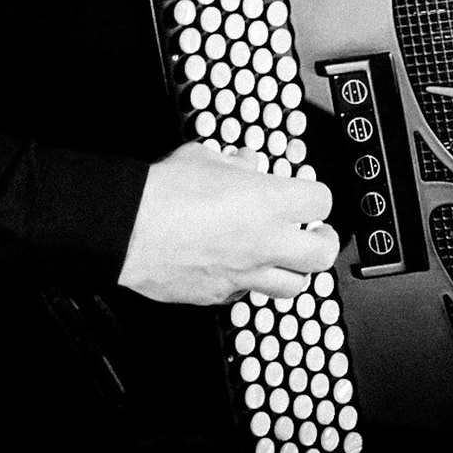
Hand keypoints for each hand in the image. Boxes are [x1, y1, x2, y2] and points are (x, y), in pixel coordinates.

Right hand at [118, 142, 339, 304]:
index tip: (308, 196)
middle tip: (316, 235)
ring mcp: (245, 274)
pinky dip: (247, 284)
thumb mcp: (204, 157)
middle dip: (324, 243)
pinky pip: (245, 295)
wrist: (129, 229)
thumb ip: (234, 164)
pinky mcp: (219, 295)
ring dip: (293, 271)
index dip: (316, 197)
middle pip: (322, 253)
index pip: (321, 201)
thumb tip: (244, 164)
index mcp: (269, 201)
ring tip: (284, 260)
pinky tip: (236, 270)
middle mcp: (265, 241)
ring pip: (293, 287)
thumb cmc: (164, 192)